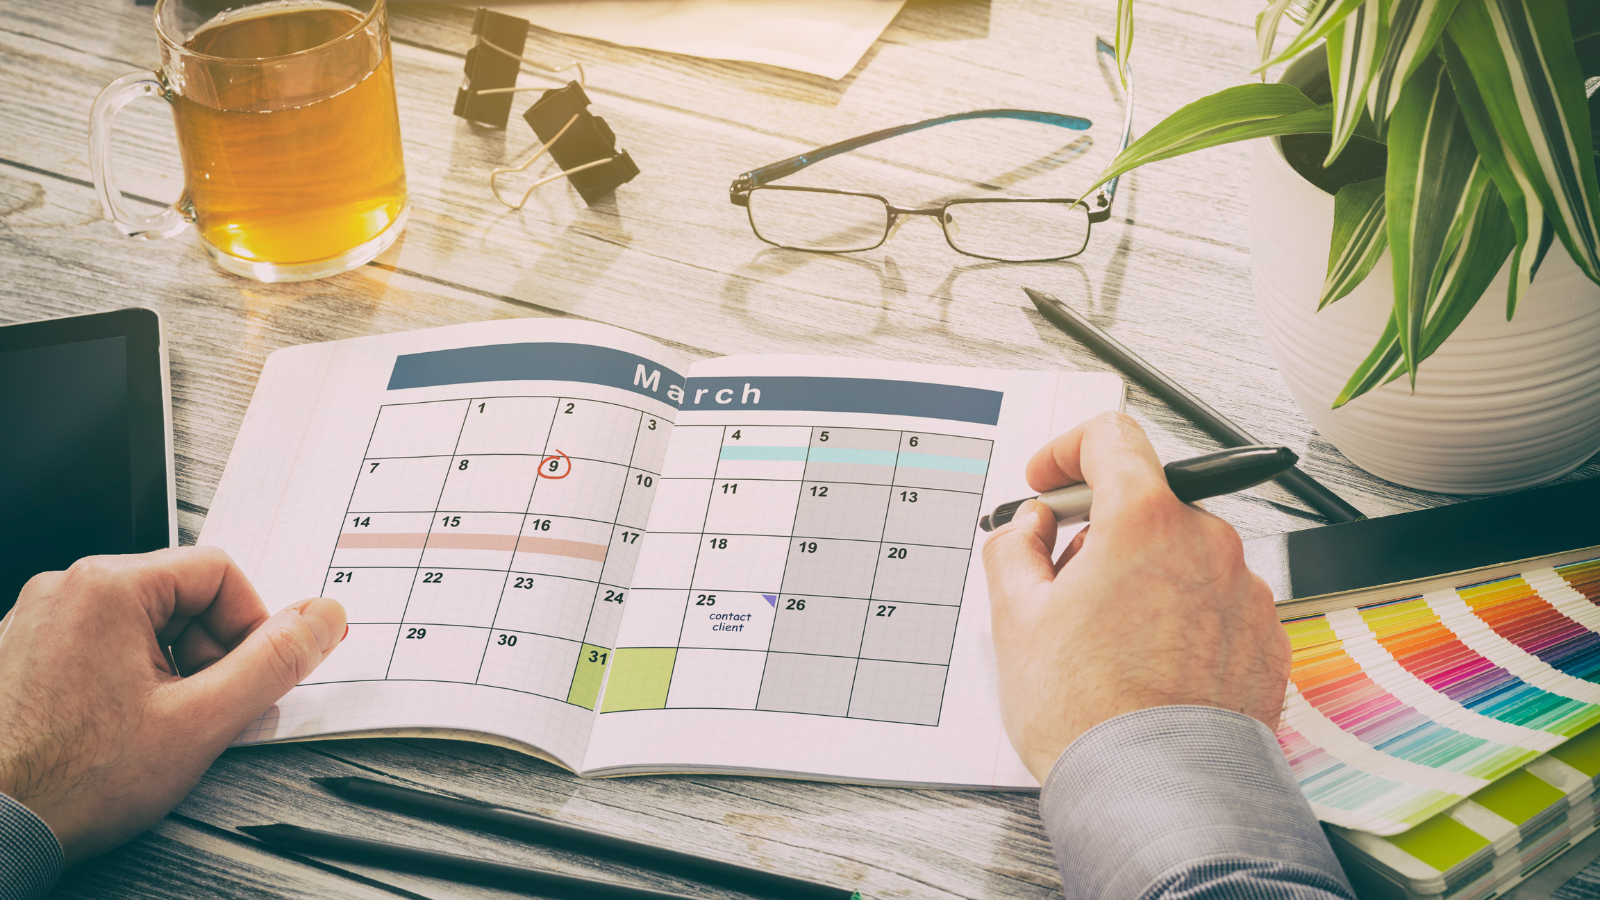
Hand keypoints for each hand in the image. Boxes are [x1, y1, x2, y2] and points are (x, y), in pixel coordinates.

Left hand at [0, 547, 345, 863]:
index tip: (248, 674)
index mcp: (108, 587)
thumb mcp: (201, 721)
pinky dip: (126, 682)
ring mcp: (37, 622)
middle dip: (209, 654)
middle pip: (181, 597)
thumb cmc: (68, 781)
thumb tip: (322, 620)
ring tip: (158, 728)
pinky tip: (120, 732)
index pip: (221, 572)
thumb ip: (274, 662)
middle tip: (204, 710)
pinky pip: (100, 647)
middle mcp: (65, 592)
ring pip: (142, 626)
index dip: (251, 627)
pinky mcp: (22, 656)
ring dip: (170, 671)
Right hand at [981, 413, 1288, 780]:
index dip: (1067, 450)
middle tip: (1061, 586)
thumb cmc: (1091, 714)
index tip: (1050, 480)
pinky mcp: (1266, 641)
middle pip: (1147, 504)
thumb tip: (1030, 528)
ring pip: (1183, 558)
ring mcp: (1244, 593)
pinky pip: (1214, 605)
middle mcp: (1208, 543)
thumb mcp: (1014, 618)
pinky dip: (1180, 618)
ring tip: (1105, 645)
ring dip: (1142, 578)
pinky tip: (1147, 668)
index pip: (1111, 438)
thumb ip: (1015, 548)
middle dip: (1101, 533)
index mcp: (1146, 520)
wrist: (1161, 795)